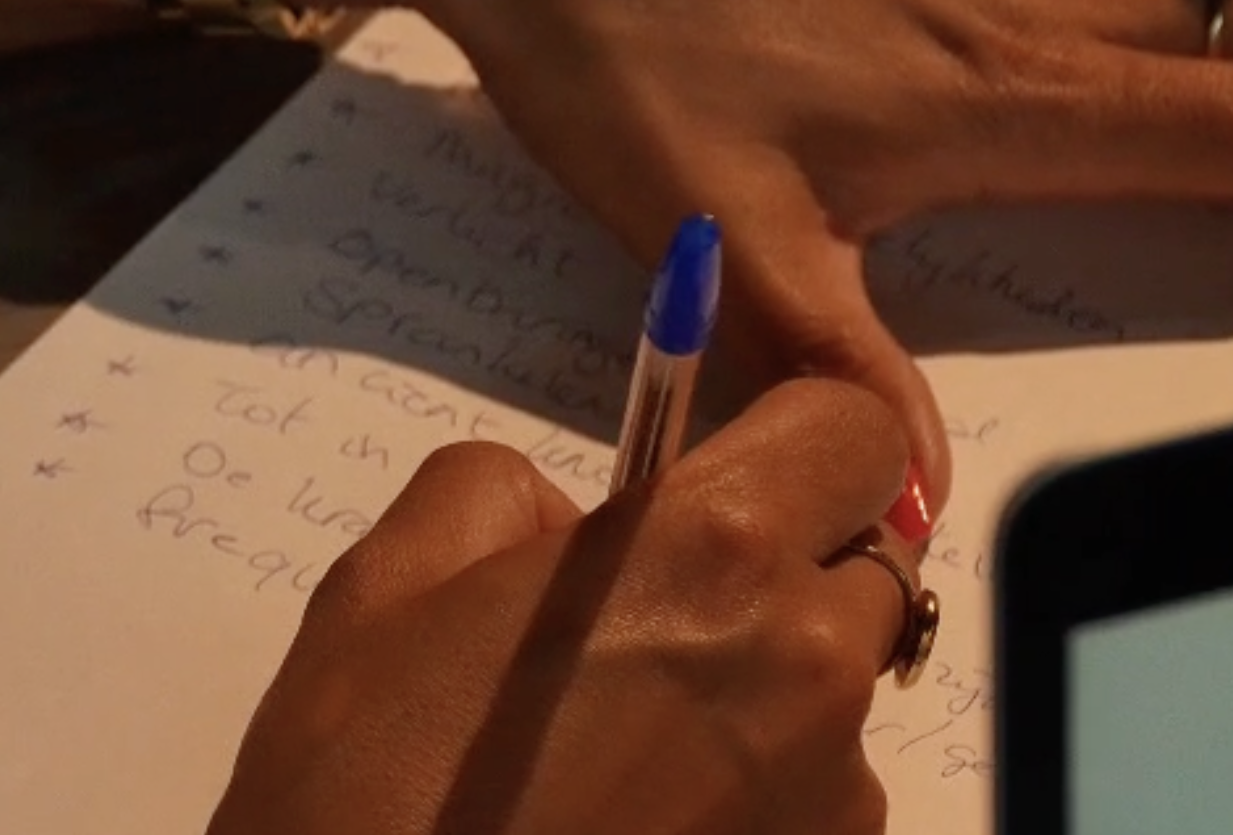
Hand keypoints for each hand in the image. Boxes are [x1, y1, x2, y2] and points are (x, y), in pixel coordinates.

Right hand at [213, 379, 924, 834]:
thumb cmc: (369, 790)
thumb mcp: (386, 587)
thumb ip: (496, 495)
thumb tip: (564, 515)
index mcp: (710, 553)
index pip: (854, 436)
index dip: (799, 442)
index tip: (729, 473)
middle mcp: (804, 665)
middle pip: (863, 568)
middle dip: (779, 572)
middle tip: (649, 620)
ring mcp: (827, 794)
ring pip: (836, 691)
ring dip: (761, 690)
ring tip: (618, 747)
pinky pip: (815, 797)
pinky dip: (751, 791)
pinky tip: (637, 816)